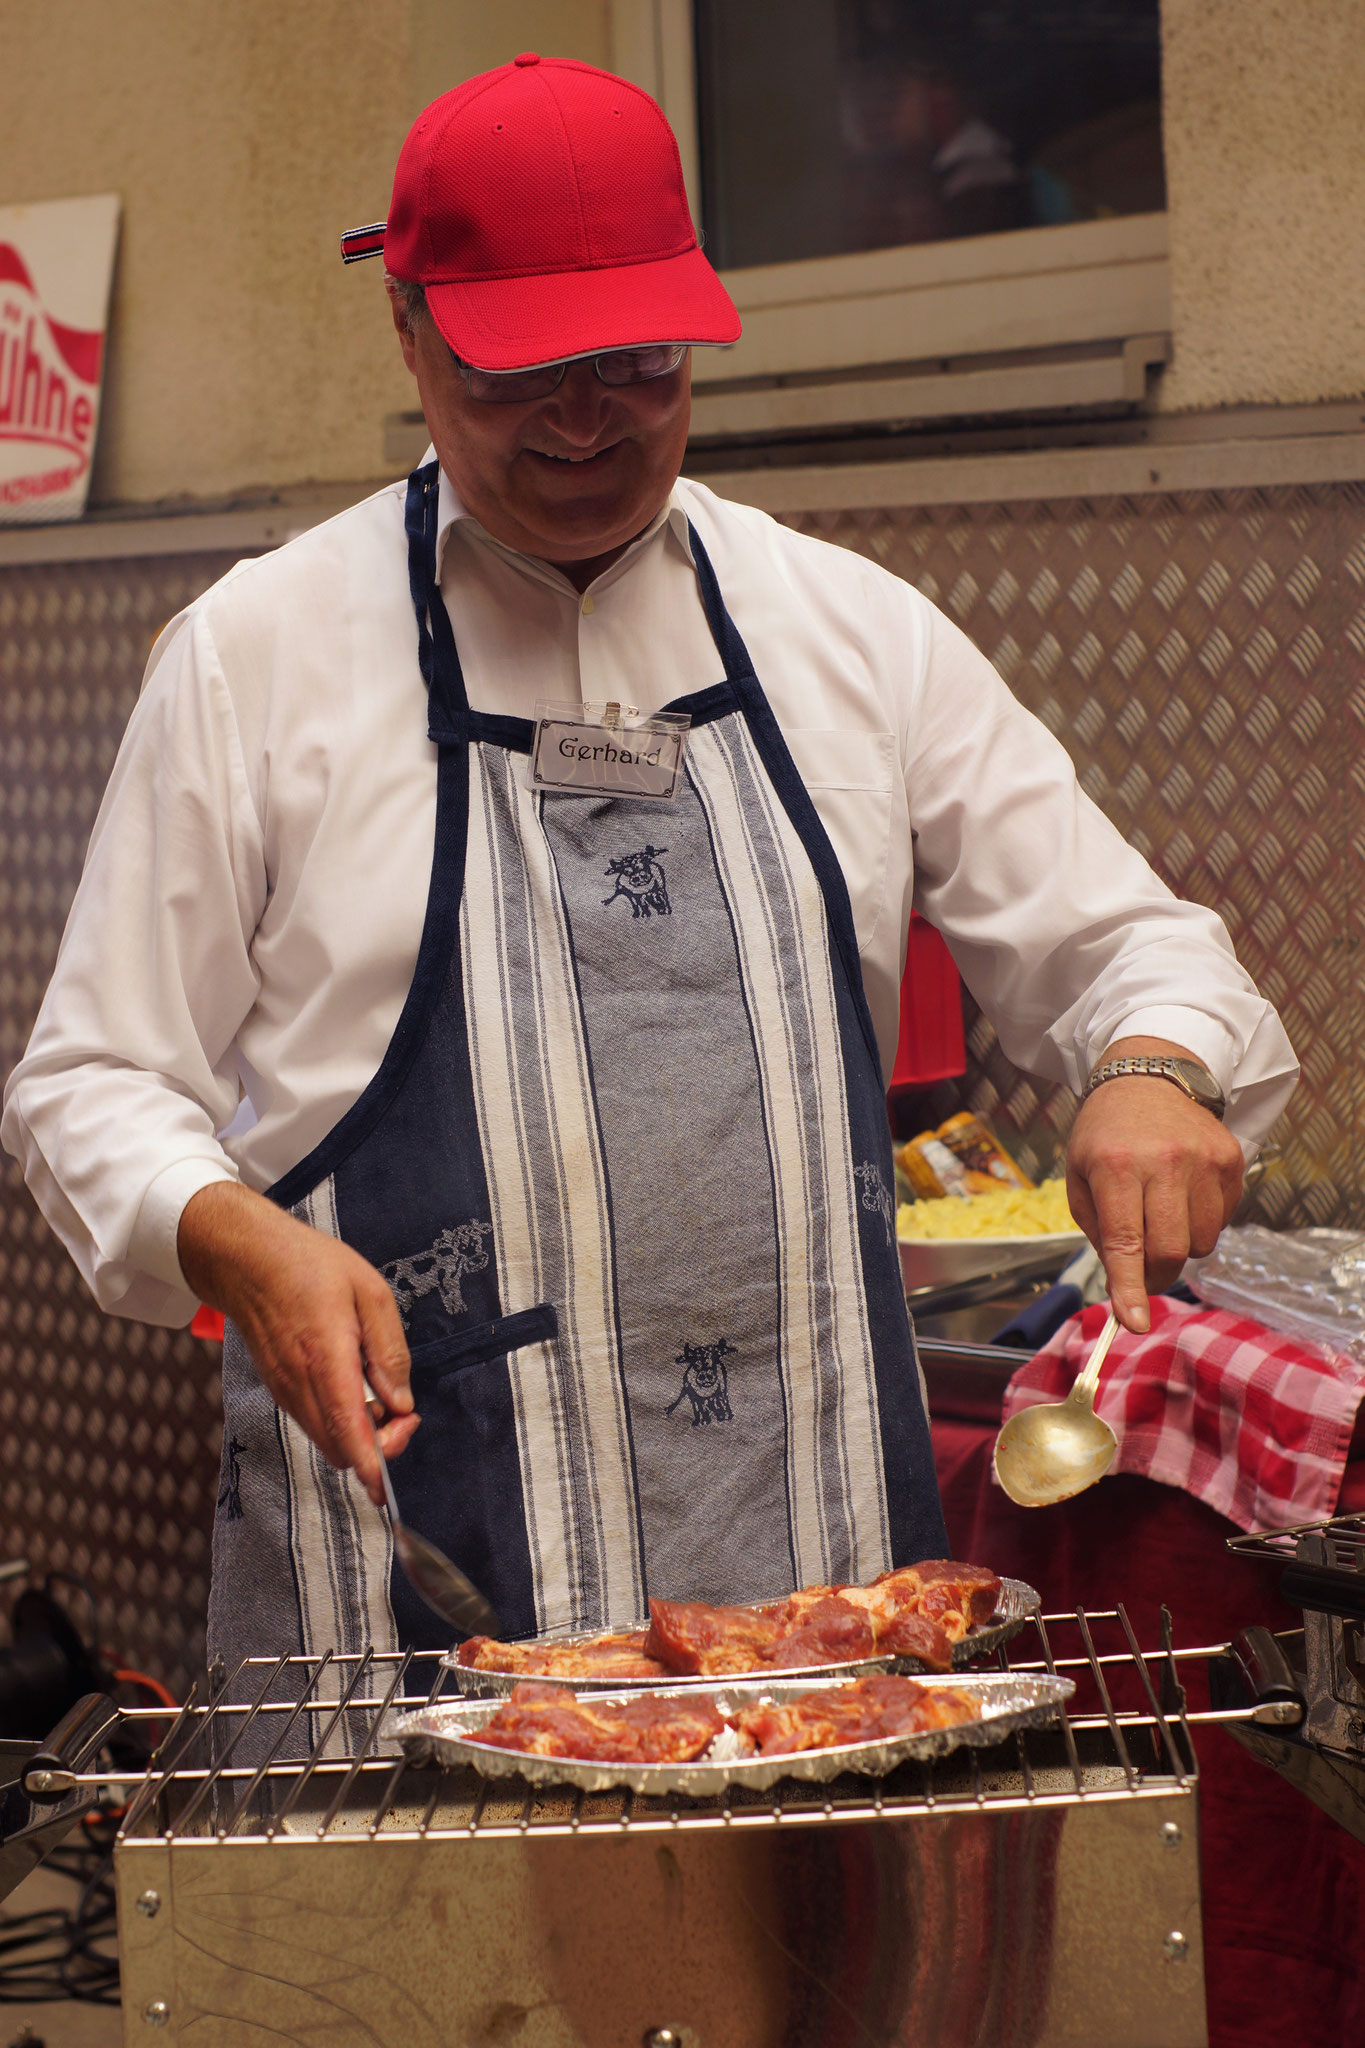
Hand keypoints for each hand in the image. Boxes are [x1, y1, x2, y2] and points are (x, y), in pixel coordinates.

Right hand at [178, 1182, 417, 1504]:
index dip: (370, 1464)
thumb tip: (401, 1402)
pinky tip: (357, 1389)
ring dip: (360, 1436)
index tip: (387, 1486)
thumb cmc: (310, 1266)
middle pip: (339, 1449)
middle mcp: (300, 1384)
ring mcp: (285, 1390)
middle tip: (404, 1414)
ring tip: (383, 1396)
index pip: (347, 1428)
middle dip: (377, 1448)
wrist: (247, 1259)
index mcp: (325, 1357)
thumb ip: (388, 1350)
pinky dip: (342, 1423)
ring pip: (327, 1440)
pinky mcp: (280, 1389)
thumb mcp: (369, 1291)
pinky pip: (315, 1423)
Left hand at [1064, 1039, 1243, 1334]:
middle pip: (1170, 1251)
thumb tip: (1124, 1285)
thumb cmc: (1106, 1134)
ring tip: (1160, 1211)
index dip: (1130, 1289)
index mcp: (1116, 1166)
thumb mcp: (1080, 1175)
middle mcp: (1164, 1162)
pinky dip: (1201, 1221)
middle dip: (1154, 1274)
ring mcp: (1204, 1161)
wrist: (1150, 1077)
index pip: (1126, 1242)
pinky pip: (1222, 1220)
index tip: (1134, 1323)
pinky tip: (1182, 1192)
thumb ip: (1098, 1231)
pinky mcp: (1232, 1161)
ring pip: (1200, 1242)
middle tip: (1141, 1269)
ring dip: (1179, 1245)